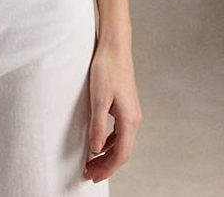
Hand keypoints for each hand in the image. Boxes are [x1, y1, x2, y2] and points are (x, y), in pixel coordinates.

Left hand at [83, 40, 142, 182]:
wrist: (115, 47)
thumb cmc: (106, 70)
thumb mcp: (98, 98)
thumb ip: (97, 125)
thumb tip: (95, 150)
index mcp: (129, 120)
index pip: (121, 154)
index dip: (107, 168)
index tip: (92, 176)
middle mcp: (134, 119)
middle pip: (122, 152)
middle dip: (106, 165)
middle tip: (88, 174)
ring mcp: (131, 113)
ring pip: (121, 143)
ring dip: (107, 155)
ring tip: (91, 163)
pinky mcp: (125, 107)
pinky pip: (119, 132)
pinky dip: (109, 142)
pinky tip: (98, 144)